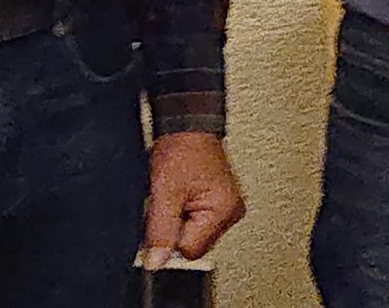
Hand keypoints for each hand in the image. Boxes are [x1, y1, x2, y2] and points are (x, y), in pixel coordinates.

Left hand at [142, 131, 245, 267]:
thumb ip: (160, 230)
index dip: (169, 235)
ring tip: (177, 194)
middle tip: (171, 200)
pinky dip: (185, 212)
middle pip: (194, 244)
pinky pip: (198, 221)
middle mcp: (231, 211)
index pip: (189, 250)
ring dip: (180, 220)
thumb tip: (156, 262)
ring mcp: (227, 207)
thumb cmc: (182, 149)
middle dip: (176, 227)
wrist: (187, 126)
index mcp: (224, 210)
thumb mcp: (164, 192)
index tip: (162, 214)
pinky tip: (183, 194)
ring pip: (194, 234)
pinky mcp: (220, 202)